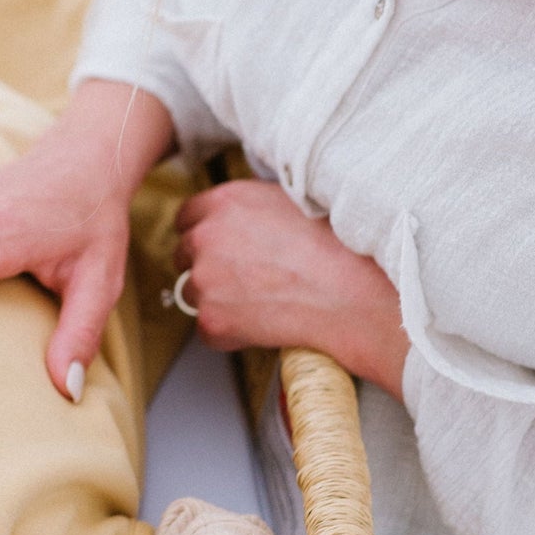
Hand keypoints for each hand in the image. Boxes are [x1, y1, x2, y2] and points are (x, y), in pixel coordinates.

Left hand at [174, 180, 407, 396]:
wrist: (351, 294)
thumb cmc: (334, 246)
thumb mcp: (288, 202)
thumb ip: (249, 208)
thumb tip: (238, 219)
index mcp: (224, 202)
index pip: (186, 217)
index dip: (202, 232)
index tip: (215, 246)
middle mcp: (205, 237)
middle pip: (183, 254)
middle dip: (206, 266)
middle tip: (243, 279)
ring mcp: (204, 280)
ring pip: (193, 294)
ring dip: (217, 300)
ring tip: (262, 302)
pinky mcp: (211, 319)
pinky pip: (208, 329)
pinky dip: (229, 332)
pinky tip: (263, 324)